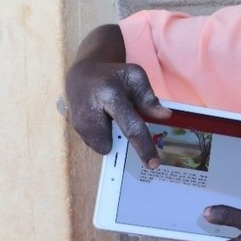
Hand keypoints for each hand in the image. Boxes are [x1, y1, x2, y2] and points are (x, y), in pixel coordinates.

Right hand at [65, 24, 170, 165]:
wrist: (81, 75)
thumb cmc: (113, 77)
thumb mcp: (134, 77)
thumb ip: (149, 97)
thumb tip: (165, 115)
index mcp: (110, 95)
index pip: (130, 125)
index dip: (143, 146)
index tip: (153, 164)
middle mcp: (91, 112)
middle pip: (113, 142)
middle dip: (124, 144)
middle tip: (127, 126)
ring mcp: (80, 123)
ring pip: (105, 145)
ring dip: (113, 137)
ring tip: (111, 116)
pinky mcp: (76, 131)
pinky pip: (98, 144)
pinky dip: (104, 136)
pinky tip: (102, 120)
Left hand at [193, 205, 240, 240]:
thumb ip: (229, 217)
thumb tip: (206, 214)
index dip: (196, 234)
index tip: (194, 216)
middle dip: (209, 228)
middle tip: (207, 205)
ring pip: (226, 240)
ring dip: (223, 226)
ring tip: (222, 206)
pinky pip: (239, 238)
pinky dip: (235, 227)